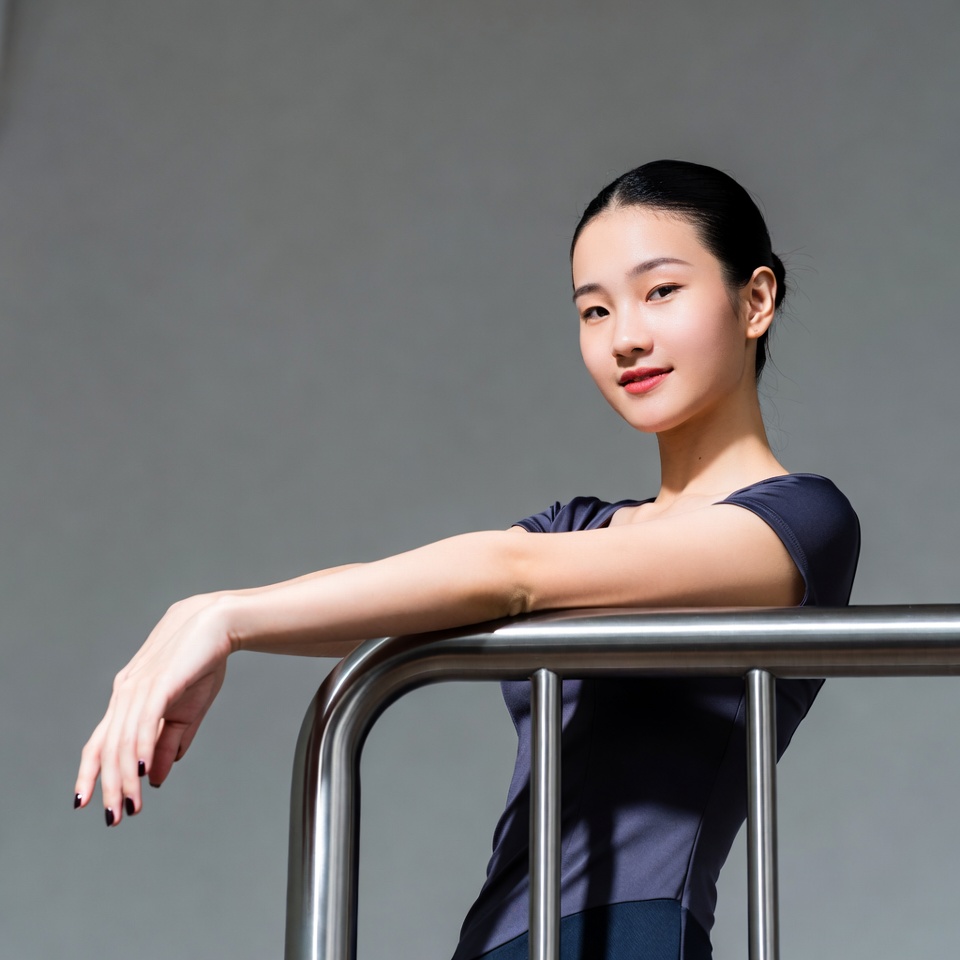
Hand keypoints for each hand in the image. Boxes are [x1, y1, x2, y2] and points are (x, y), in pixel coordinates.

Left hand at [74, 594, 233, 824]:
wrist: (218, 623)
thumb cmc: (201, 663)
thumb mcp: (187, 711)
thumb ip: (169, 742)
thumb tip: (154, 778)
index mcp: (128, 699)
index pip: (101, 742)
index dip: (91, 773)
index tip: (85, 805)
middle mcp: (125, 692)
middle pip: (107, 746)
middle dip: (108, 786)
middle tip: (114, 817)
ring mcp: (140, 686)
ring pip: (123, 739)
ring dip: (125, 776)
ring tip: (132, 804)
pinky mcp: (160, 681)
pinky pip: (144, 719)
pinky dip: (141, 746)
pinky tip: (142, 770)